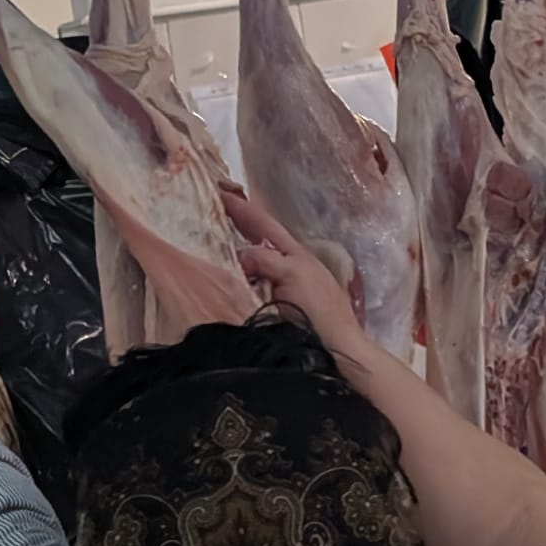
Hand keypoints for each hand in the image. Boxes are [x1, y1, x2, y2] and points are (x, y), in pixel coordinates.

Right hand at [223, 190, 363, 346]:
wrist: (336, 352)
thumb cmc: (319, 312)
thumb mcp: (293, 275)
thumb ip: (267, 259)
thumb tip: (239, 252)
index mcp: (293, 254)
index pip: (263, 224)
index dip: (242, 208)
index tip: (219, 192)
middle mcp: (287, 267)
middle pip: (257, 241)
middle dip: (236, 226)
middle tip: (209, 213)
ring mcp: (281, 290)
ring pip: (251, 265)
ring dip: (232, 254)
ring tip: (209, 247)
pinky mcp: (274, 312)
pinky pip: (248, 289)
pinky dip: (235, 282)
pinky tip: (223, 285)